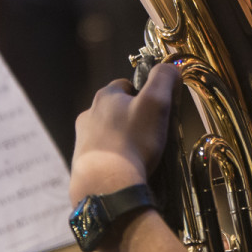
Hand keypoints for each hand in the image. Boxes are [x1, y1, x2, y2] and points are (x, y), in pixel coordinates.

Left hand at [69, 62, 180, 202]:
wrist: (107, 185)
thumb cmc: (133, 141)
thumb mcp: (156, 102)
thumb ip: (164, 78)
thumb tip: (170, 66)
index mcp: (105, 96)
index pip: (127, 84)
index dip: (144, 94)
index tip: (157, 109)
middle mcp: (89, 114)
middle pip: (116, 108)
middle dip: (132, 117)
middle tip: (151, 132)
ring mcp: (82, 139)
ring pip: (108, 131)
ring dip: (122, 137)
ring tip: (140, 153)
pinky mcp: (82, 162)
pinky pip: (103, 153)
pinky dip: (114, 157)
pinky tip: (127, 166)